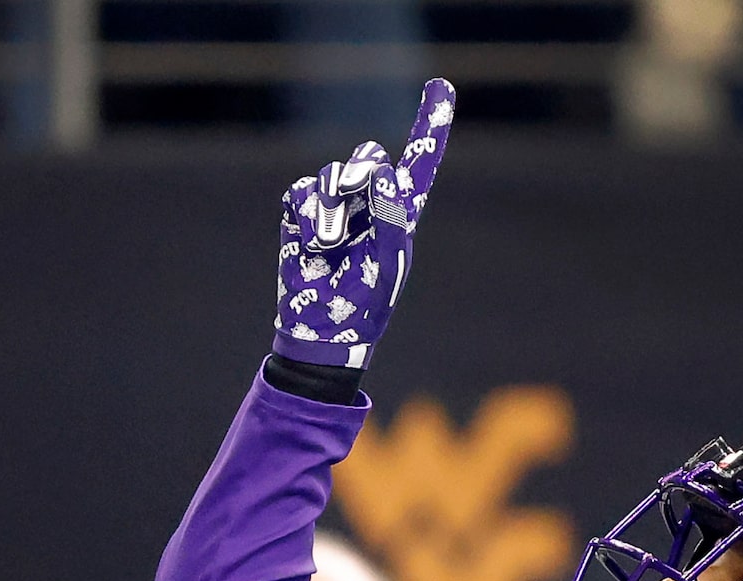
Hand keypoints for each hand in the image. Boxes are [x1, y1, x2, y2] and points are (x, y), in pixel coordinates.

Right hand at [272, 77, 455, 370]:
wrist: (321, 332)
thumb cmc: (364, 306)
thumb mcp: (388, 262)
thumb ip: (390, 216)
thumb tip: (380, 172)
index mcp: (400, 213)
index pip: (420, 162)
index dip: (431, 124)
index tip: (440, 86)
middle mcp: (368, 203)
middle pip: (367, 155)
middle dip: (360, 173)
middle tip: (355, 194)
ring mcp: (333, 207)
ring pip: (332, 173)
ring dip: (330, 208)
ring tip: (330, 246)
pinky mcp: (302, 215)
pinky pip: (302, 192)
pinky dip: (308, 217)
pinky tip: (314, 246)